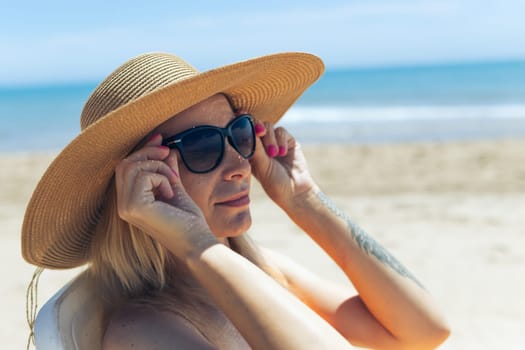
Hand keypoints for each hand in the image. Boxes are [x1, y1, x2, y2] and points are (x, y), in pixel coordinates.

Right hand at [115, 134, 217, 260]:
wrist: (197, 242)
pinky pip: (144, 176)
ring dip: (158, 166)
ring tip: (173, 180)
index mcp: (130, 201)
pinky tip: (171, 193)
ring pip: (132, 166)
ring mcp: (126, 207)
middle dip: (148, 152)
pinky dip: (161, 177)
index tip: (160, 138)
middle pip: (125, 163)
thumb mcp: (176, 188)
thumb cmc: (188, 221)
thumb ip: (168, 170)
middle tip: (168, 152)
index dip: (142, 150)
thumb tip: (167, 149)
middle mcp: (123, 205)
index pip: (126, 167)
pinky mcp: (134, 207)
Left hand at [249, 119, 317, 208]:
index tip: (238, 115)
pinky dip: (281, 140)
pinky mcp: (287, 140)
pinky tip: (282, 153)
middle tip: (259, 131)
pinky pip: (281, 131)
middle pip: (255, 123)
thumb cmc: (273, 182)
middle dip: (256, 125)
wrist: (295, 190)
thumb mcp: (261, 166)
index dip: (240, 122)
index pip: (242, 131)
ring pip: (268, 126)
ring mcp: (274, 141)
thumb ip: (255, 147)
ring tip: (274, 154)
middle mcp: (260, 144)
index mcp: (248, 150)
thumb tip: (248, 128)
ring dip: (270, 139)